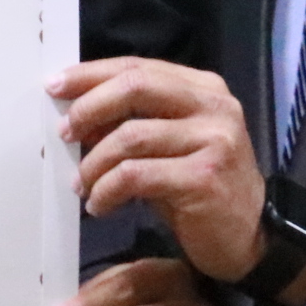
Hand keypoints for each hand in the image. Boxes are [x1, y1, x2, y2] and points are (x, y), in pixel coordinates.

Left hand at [50, 57, 269, 285]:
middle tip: (64, 133)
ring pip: (130, 136)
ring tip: (81, 185)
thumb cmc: (198, 189)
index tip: (54, 86)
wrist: (250, 238)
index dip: (91, 74)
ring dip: (94, 163)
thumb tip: (75, 113)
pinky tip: (99, 205)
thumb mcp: (167, 146)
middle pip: (135, 87)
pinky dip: (107, 190)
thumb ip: (132, 122)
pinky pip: (136, 175)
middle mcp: (214, 106)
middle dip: (89, 108)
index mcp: (204, 89)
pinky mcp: (204, 177)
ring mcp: (214, 140)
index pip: (138, 67)